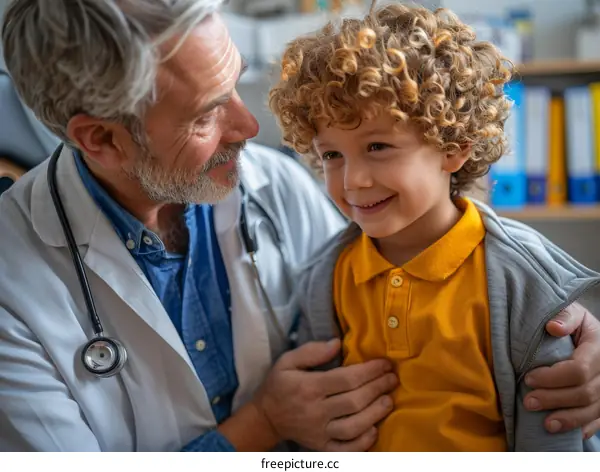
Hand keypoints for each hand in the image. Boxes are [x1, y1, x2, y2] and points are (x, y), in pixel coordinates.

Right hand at [253, 339, 396, 450]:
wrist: (266, 417)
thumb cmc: (279, 385)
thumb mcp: (287, 361)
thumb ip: (312, 351)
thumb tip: (337, 343)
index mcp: (309, 387)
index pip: (346, 379)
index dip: (370, 371)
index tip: (385, 364)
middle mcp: (315, 411)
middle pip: (354, 401)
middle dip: (377, 388)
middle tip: (392, 379)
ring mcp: (319, 432)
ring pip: (353, 426)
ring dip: (375, 413)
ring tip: (388, 400)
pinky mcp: (321, 446)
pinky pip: (345, 449)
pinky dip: (362, 442)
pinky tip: (374, 430)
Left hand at [523, 302, 599, 438]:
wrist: (587, 333)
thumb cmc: (573, 322)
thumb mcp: (572, 312)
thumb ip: (564, 316)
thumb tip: (553, 327)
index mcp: (598, 346)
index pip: (579, 369)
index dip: (553, 377)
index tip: (528, 379)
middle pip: (585, 393)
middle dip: (555, 399)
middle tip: (528, 402)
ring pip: (593, 410)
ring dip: (568, 419)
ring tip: (545, 424)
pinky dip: (583, 427)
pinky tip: (564, 431)